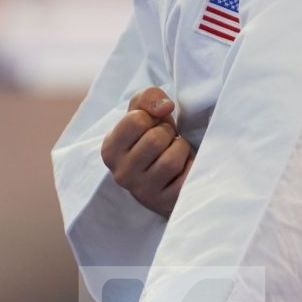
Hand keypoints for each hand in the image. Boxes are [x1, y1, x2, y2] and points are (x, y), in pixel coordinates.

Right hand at [100, 86, 193, 218]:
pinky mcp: (166, 203)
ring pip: (172, 159)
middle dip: (167, 133)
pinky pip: (187, 177)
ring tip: (174, 152)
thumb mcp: (141, 112)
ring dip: (180, 149)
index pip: (136, 120)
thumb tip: (166, 107)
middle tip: (165, 140)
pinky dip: (191, 166)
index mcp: (110, 150)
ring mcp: (143, 192)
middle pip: (156, 139)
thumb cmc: (149, 137)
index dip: (151, 118)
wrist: (162, 176)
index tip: (150, 126)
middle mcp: (121, 174)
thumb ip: (148, 98)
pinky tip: (182, 168)